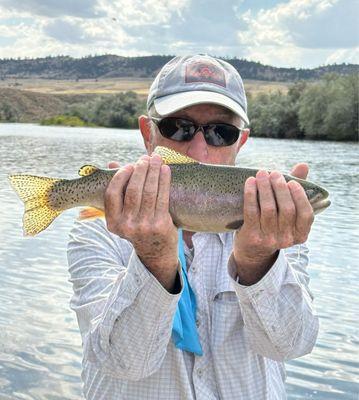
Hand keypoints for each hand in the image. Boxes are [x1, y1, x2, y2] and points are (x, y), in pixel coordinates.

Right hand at [105, 154, 178, 291]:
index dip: (120, 176)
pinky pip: (162, 197)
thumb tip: (112, 164)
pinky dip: (164, 181)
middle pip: (133, 190)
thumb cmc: (138, 226)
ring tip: (157, 159)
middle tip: (145, 158)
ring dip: (153, 172)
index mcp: (113, 223)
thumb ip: (118, 191)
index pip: (112, 194)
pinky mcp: (160, 225)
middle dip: (140, 170)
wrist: (155, 252)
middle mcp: (126, 226)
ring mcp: (144, 226)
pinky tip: (166, 170)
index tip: (129, 165)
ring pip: (149, 192)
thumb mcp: (124, 215)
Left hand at [232, 163, 313, 284]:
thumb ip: (296, 190)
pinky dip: (251, 194)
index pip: (306, 214)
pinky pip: (252, 211)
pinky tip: (250, 182)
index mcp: (301, 235)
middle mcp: (287, 239)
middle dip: (280, 188)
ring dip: (265, 188)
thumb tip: (303, 166)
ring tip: (261, 174)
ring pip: (269, 209)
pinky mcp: (252, 236)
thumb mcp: (287, 213)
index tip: (291, 182)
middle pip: (286, 209)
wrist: (252, 251)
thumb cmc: (273, 225)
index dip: (300, 196)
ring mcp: (269, 239)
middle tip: (274, 173)